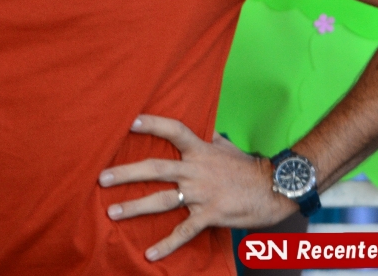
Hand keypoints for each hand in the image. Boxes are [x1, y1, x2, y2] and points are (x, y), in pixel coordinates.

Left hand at [100, 115, 296, 261]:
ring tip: (112, 211)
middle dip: (127, 172)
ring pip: (162, 200)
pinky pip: (183, 231)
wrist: (274, 188)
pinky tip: (149, 255)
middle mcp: (197, 170)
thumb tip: (200, 128)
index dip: (152, 124)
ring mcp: (202, 193)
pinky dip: (166, 245)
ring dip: (135, 206)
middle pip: (156, 168)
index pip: (175, 131)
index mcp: (202, 150)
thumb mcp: (228, 147)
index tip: (130, 122)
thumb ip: (209, 138)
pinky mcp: (209, 215)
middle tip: (103, 177)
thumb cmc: (250, 167)